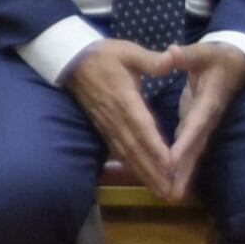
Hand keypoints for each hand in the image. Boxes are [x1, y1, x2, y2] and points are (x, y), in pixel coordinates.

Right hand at [60, 38, 184, 200]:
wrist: (71, 61)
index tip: (170, 164)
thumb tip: (174, 56)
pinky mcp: (104, 128)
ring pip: (127, 154)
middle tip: (170, 191)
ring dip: (144, 174)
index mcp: (124, 98)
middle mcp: (115, 117)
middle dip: (153, 171)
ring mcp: (108, 125)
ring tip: (161, 192)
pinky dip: (132, 167)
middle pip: (135, 148)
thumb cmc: (103, 55)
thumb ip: (152, 59)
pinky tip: (143, 178)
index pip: (141, 126)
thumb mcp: (128, 51)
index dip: (155, 145)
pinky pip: (119, 152)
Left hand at [148, 39, 244, 198]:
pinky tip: (170, 181)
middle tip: (171, 193)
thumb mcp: (204, 51)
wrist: (236, 64)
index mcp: (208, 101)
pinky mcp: (198, 127)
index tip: (171, 161)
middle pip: (195, 148)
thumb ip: (187, 55)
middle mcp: (207, 118)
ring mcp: (204, 125)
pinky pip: (189, 150)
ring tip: (169, 196)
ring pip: (193, 153)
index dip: (184, 142)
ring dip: (182, 175)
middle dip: (183, 171)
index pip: (195, 124)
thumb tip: (172, 52)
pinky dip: (180, 166)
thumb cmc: (218, 56)